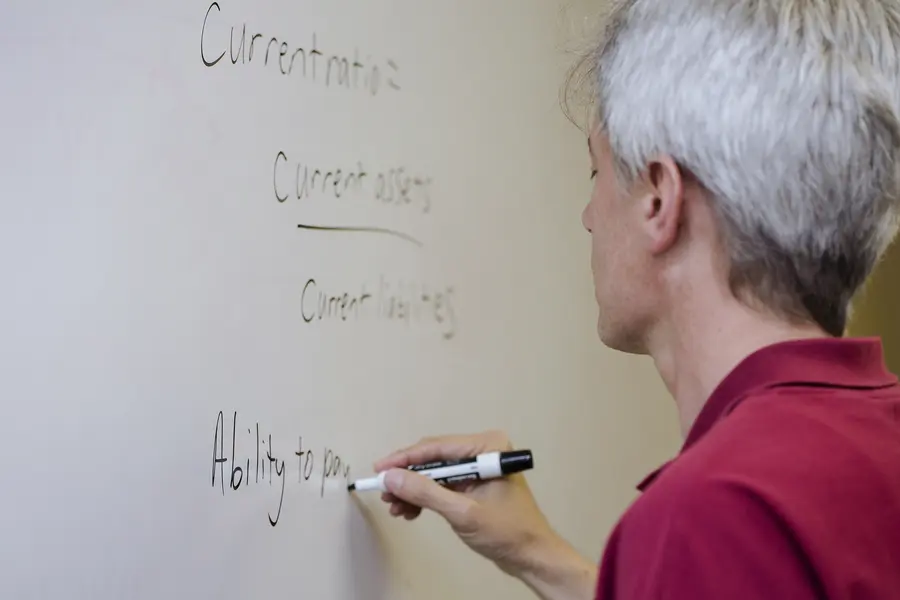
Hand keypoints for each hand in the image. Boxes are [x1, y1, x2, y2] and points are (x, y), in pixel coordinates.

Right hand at [373, 431, 597, 599]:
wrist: (532, 556)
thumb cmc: (507, 532)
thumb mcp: (463, 512)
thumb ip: (425, 492)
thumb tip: (391, 477)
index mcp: (488, 447)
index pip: (437, 447)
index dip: (405, 459)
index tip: (379, 470)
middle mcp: (483, 450)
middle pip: (434, 458)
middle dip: (408, 478)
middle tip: (384, 493)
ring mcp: (479, 467)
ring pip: (435, 472)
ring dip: (414, 490)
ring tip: (395, 508)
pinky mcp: (475, 483)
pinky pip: (443, 484)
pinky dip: (426, 497)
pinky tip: (411, 512)